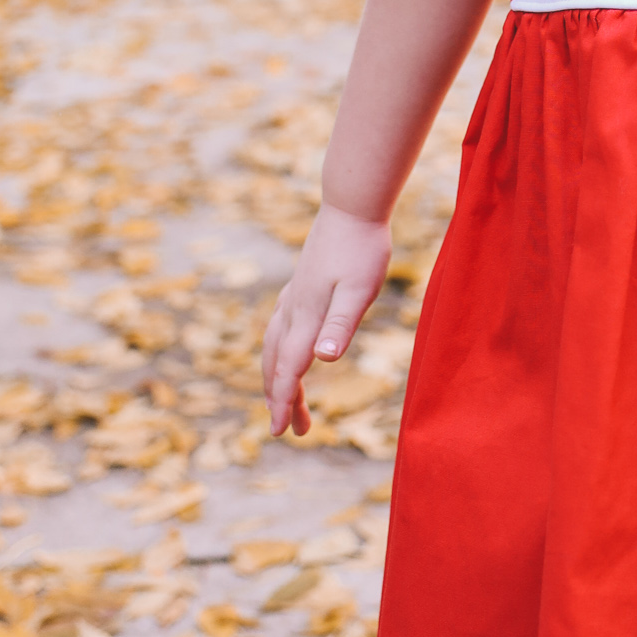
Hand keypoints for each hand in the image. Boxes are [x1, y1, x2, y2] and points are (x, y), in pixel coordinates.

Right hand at [261, 202, 392, 438]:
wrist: (353, 204)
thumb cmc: (362, 248)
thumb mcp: (359, 289)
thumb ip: (341, 324)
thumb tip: (322, 360)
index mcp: (306, 315)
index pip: (289, 369)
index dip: (284, 401)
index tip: (280, 431)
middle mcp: (293, 308)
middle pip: (277, 363)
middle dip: (280, 397)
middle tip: (290, 430)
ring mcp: (294, 295)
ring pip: (274, 345)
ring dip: (276, 376)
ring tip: (287, 399)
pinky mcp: (301, 285)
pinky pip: (279, 327)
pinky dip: (278, 351)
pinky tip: (287, 350)